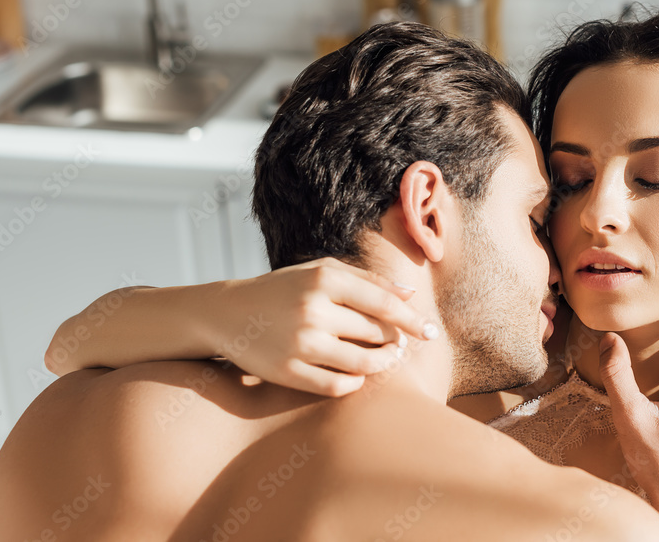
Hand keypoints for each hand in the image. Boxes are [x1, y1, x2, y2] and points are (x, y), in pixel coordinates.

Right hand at [209, 258, 436, 396]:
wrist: (228, 314)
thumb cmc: (284, 290)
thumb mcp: (320, 272)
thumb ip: (366, 280)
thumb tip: (409, 293)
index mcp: (324, 280)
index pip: (384, 303)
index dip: (412, 319)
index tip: (430, 332)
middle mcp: (313, 310)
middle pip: (376, 333)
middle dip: (394, 340)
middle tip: (399, 344)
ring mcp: (300, 343)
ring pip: (362, 362)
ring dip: (381, 364)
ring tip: (385, 360)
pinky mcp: (287, 372)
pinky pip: (337, 385)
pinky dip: (354, 382)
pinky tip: (356, 374)